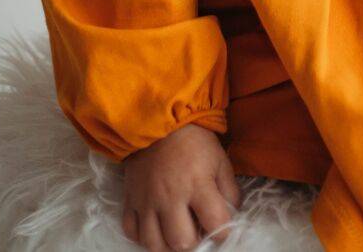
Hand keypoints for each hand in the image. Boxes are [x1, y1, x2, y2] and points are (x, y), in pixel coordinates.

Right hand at [121, 122, 241, 249]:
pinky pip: (131, 232)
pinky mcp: (130, 200)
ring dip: (168, 245)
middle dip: (194, 243)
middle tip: (197, 232)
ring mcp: (147, 201)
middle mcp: (170, 197)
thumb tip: (232, 215)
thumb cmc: (194, 142)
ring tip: (176, 234)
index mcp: (198, 184)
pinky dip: (143, 236)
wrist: (159, 122)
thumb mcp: (220, 159)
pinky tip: (155, 228)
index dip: (224, 232)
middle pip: (182, 243)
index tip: (222, 228)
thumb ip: (230, 190)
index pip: (217, 223)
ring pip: (154, 244)